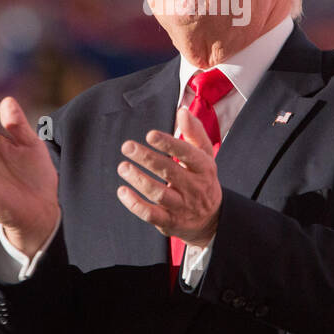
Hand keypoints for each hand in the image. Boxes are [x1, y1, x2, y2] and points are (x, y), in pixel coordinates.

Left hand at [116, 107, 221, 247]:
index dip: (169, 144)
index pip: (188, 153)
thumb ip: (194, 132)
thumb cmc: (203, 179)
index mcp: (204, 168)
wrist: (211, 219)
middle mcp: (194, 187)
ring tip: (123, 167)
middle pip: (170, 171)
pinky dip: (135, 204)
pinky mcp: (169, 222)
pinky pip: (150, 214)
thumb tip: (182, 111)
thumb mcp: (205, 155)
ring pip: (159, 193)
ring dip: (139, 179)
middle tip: (127, 146)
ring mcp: (182, 206)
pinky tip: (122, 191)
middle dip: (147, 158)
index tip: (150, 135)